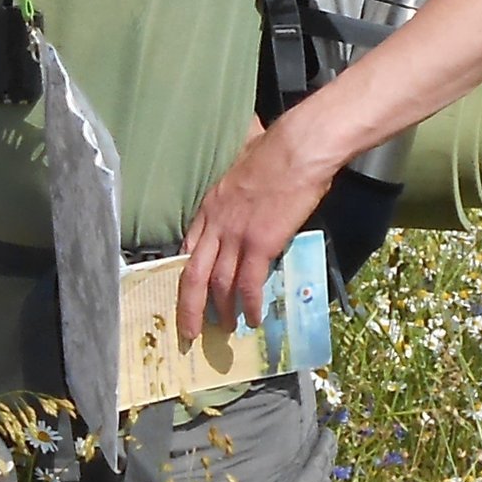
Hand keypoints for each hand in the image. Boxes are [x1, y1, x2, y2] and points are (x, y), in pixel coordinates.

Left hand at [177, 116, 334, 339]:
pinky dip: (250, 304)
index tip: (187, 291)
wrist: (296, 150)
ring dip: (222, 310)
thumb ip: (236, 177)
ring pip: (219, 284)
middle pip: (192, 274)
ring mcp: (236, 236)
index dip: (186, 273)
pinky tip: (254, 318)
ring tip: (226, 328)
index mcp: (210, 205)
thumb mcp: (238, 164)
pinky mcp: (260, 244)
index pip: (189, 247)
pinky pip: (250, 283)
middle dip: (189, 307)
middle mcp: (216, 225)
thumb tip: (241, 173)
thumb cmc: (274, 149)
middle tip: (189, 331)